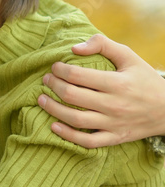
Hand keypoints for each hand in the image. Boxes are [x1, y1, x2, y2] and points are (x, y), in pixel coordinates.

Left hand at [41, 34, 164, 146]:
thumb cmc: (145, 80)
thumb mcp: (129, 57)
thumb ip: (103, 45)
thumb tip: (74, 48)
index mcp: (117, 83)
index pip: (78, 76)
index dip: (60, 70)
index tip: (54, 67)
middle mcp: (114, 105)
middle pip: (72, 96)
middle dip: (53, 86)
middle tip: (46, 80)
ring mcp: (114, 123)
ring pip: (76, 120)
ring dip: (53, 110)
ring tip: (41, 100)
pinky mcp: (115, 138)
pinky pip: (88, 141)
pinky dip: (68, 136)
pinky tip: (54, 126)